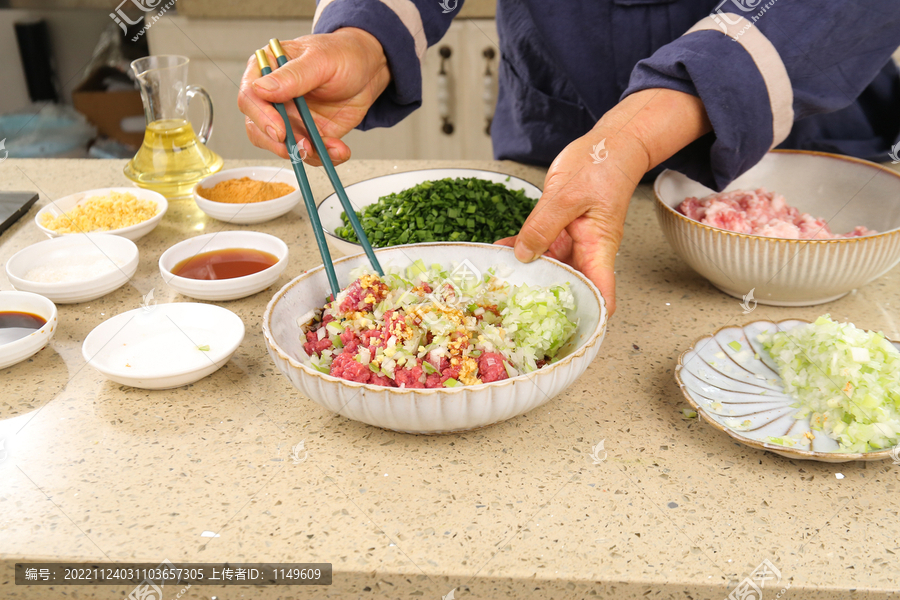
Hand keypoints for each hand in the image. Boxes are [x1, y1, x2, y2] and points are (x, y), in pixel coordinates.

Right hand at [238, 28, 390, 165]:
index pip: (250, 97)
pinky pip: (309, 154)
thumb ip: (292, 76)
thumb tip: (261, 89)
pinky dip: (325, 157)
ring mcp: (289, 119)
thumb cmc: (341, 55)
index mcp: (267, 70)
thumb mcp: (320, 59)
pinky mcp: (307, 134)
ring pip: (282, 147)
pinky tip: (340, 149)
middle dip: (279, 143)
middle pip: (258, 128)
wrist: (367, 71)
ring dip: (305, 153)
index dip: (262, 117)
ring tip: (331, 148)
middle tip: (303, 146)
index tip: (279, 130)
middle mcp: (273, 98)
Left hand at [497, 89, 711, 315]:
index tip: (568, 330)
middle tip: (516, 310)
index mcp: (599, 247)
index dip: (590, 315)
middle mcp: (587, 250)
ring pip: (549, 267)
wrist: (609, 144)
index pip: (601, 292)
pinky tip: (500, 250)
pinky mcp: (559, 229)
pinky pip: (538, 245)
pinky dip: (520, 249)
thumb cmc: (603, 165)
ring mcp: (572, 241)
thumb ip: (543, 225)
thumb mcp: (567, 194)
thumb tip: (523, 254)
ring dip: (527, 274)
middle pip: (570, 286)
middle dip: (546, 301)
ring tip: (499, 281)